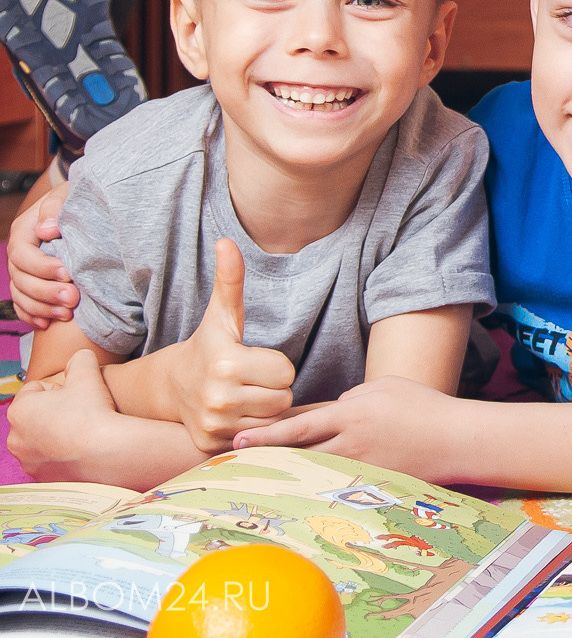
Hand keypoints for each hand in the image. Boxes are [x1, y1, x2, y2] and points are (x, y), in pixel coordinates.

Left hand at [8, 350, 119, 479]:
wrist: (106, 452)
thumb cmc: (92, 412)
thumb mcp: (88, 372)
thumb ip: (80, 358)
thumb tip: (79, 358)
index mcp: (19, 409)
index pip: (37, 389)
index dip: (60, 388)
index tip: (77, 394)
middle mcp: (15, 437)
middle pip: (36, 414)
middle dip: (56, 411)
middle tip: (82, 411)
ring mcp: (27, 460)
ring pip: (42, 437)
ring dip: (58, 432)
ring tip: (83, 430)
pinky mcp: (41, 477)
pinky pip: (50, 459)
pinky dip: (62, 453)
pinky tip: (82, 448)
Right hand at [9, 183, 74, 327]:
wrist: (79, 204)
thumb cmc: (75, 199)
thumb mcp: (66, 195)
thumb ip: (55, 208)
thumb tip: (46, 230)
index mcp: (24, 231)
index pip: (23, 254)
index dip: (42, 267)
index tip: (68, 273)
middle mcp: (20, 253)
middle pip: (21, 279)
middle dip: (46, 292)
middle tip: (73, 299)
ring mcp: (24, 270)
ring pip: (21, 295)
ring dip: (42, 308)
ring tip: (67, 315)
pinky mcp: (32, 282)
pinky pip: (23, 304)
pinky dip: (32, 315)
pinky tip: (46, 324)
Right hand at [171, 239, 295, 451]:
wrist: (168, 386)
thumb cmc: (207, 346)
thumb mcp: (221, 314)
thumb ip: (230, 279)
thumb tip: (226, 242)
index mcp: (226, 363)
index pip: (286, 372)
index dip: (277, 365)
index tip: (256, 359)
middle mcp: (218, 398)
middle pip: (283, 398)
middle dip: (273, 388)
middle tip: (251, 378)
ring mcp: (213, 425)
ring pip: (273, 420)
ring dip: (265, 409)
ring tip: (245, 395)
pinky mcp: (211, 446)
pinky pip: (256, 439)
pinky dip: (251, 428)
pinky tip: (236, 414)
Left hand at [234, 376, 463, 483]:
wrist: (456, 439)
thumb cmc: (424, 406)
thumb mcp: (385, 387)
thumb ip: (352, 397)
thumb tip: (330, 411)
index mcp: (353, 413)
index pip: (300, 425)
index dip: (268, 433)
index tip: (240, 437)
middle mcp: (351, 443)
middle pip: (299, 453)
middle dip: (265, 456)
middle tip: (234, 460)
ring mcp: (361, 467)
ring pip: (314, 472)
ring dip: (287, 473)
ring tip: (260, 476)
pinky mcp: (372, 484)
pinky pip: (337, 483)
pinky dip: (317, 484)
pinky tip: (301, 489)